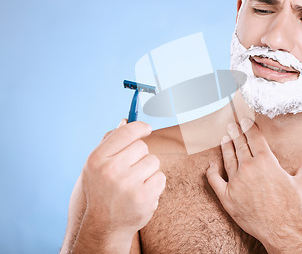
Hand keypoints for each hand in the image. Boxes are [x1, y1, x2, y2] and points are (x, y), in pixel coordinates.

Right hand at [81, 120, 165, 238]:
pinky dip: (155, 184)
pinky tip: (142, 192)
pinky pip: (160, 177)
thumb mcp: (97, 166)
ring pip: (153, 161)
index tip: (147, 128)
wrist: (105, 226)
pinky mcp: (143, 197)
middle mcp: (111, 170)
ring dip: (149, 170)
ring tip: (135, 183)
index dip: (140, 127)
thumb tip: (125, 120)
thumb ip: (111, 143)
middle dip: (141, 156)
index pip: (125, 132)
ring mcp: (127, 184)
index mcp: (97, 159)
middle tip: (130, 171)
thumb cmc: (102, 189)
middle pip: (142, 147)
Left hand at [206, 118, 301, 247]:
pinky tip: (212, 164)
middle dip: (236, 133)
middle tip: (231, 125)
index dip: (249, 128)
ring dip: (226, 147)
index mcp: (267, 161)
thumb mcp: (301, 185)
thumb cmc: (292, 207)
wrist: (281, 228)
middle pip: (240, 145)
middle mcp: (249, 167)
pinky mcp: (227, 196)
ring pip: (228, 159)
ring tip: (224, 138)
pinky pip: (215, 180)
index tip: (245, 121)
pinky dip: (212, 170)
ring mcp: (236, 181)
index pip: (255, 138)